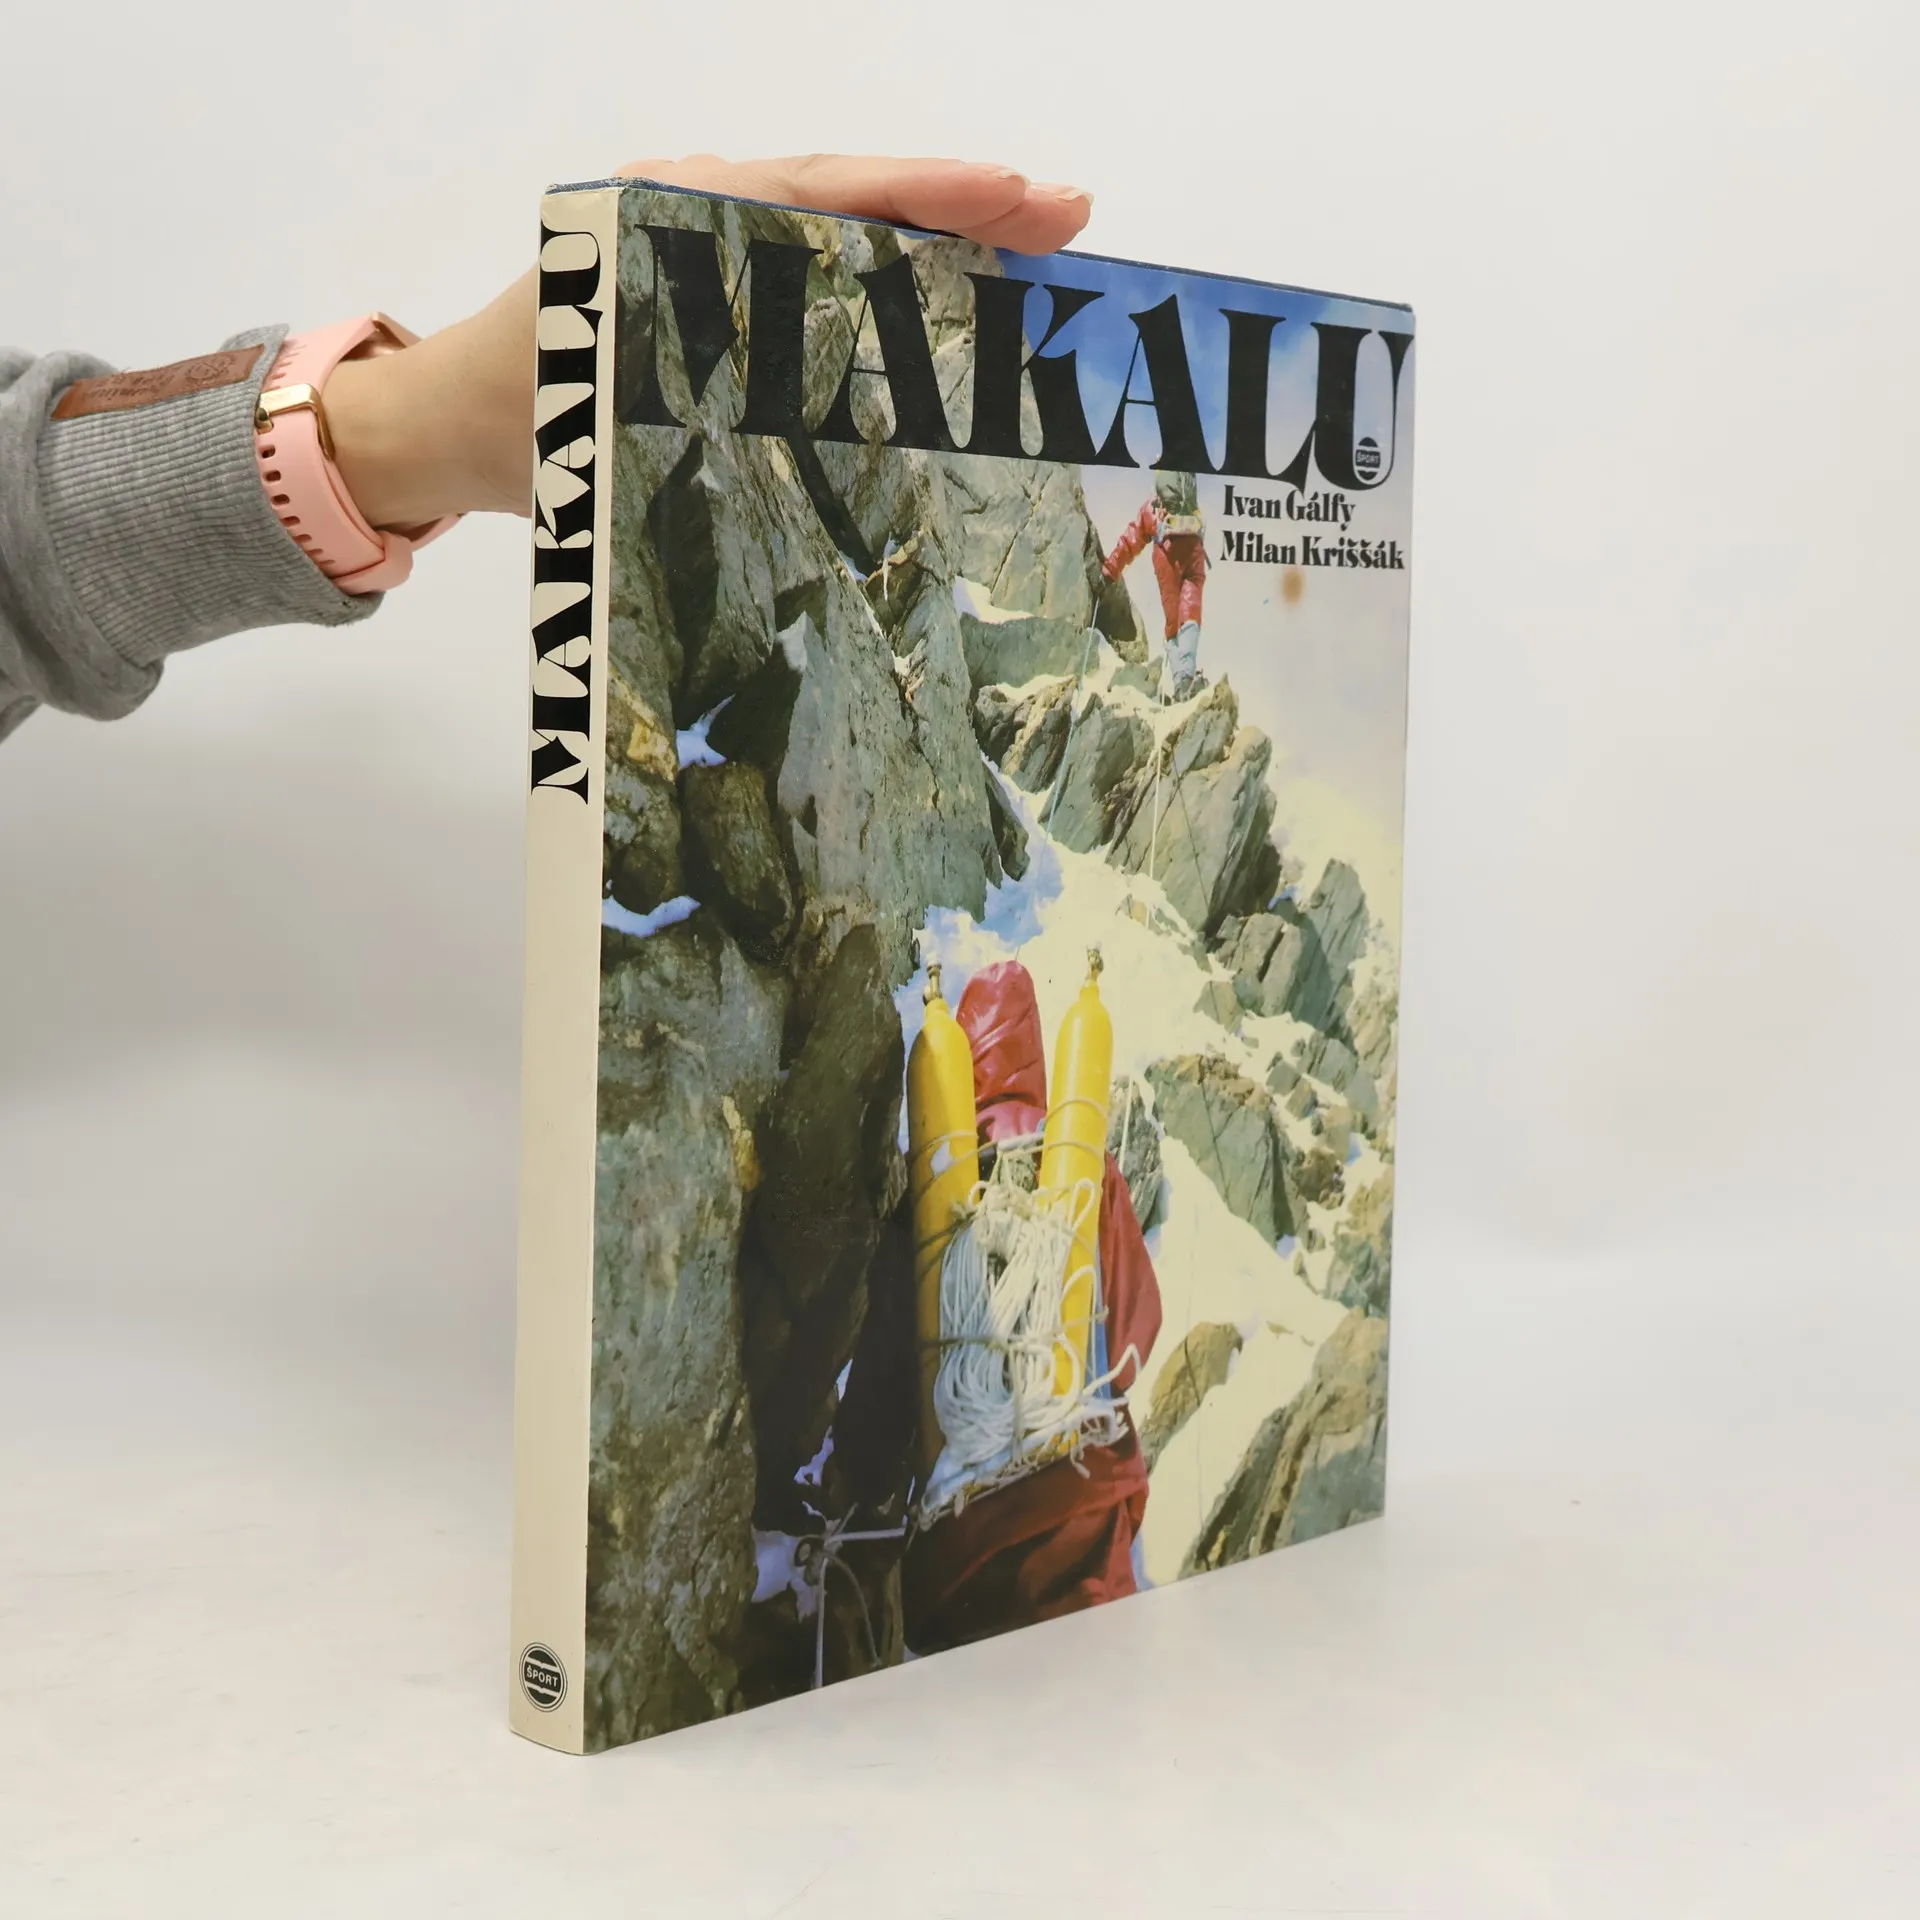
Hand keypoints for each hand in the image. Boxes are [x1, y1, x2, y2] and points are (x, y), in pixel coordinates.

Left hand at [324, 155, 1093, 532]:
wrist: (435, 433)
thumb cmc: (506, 423)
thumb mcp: (590, 412)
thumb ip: (681, 400)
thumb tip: (806, 415)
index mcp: (664, 223)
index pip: (814, 192)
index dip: (922, 194)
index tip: (1015, 193)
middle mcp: (693, 215)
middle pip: (848, 195)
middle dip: (963, 202)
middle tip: (1070, 217)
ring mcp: (707, 249)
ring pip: (842, 230)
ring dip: (940, 241)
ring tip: (1039, 254)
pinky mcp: (716, 291)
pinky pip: (816, 273)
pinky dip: (891, 281)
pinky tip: (957, 305)